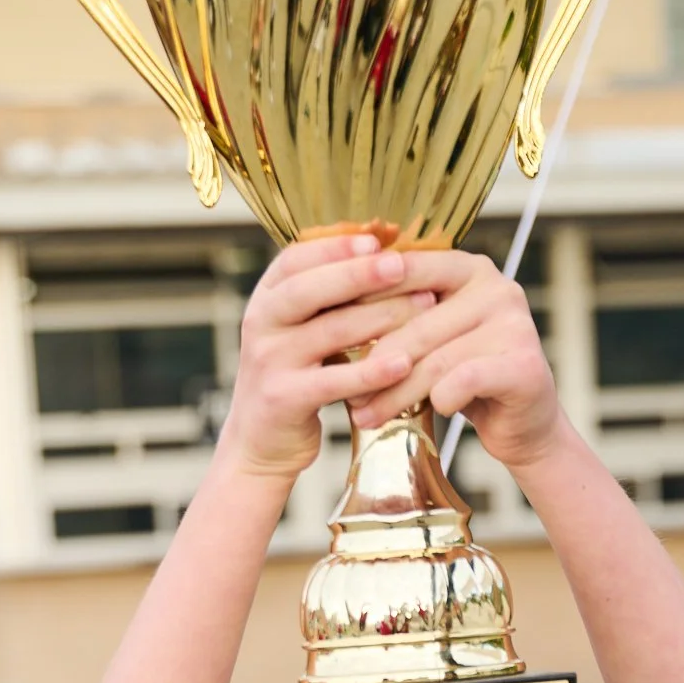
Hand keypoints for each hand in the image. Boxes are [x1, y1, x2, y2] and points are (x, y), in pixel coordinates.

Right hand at [217, 236, 437, 483]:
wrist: (259, 444)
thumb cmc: (295, 378)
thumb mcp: (298, 331)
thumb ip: (326, 299)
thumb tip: (382, 252)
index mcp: (265, 298)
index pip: (296, 259)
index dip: (336, 246)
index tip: (378, 238)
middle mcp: (260, 323)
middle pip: (310, 289)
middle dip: (360, 273)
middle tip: (404, 265)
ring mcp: (269, 361)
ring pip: (330, 331)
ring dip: (381, 316)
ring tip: (424, 306)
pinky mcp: (284, 399)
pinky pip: (335, 381)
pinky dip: (371, 372)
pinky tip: (404, 364)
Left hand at [346, 250, 563, 471]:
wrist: (522, 424)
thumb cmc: (467, 380)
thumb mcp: (431, 341)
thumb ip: (401, 319)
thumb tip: (330, 315)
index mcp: (468, 268)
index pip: (407, 271)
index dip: (365, 299)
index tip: (325, 326)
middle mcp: (496, 286)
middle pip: (417, 323)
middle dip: (376, 361)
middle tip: (345, 390)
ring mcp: (515, 323)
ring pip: (436, 359)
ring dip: (395, 392)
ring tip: (366, 414)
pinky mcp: (524, 364)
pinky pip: (461, 381)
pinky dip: (439, 401)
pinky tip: (429, 412)